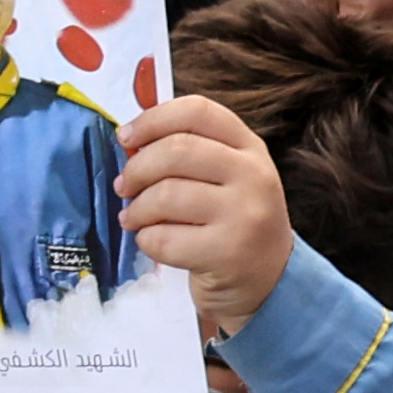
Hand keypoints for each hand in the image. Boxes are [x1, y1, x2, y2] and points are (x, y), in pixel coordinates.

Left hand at [118, 93, 294, 328]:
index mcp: (250, 148)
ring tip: (134, 218)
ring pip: (165, 195)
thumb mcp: (228, 177)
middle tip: (124, 187)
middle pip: (176, 149)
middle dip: (137, 169)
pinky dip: (147, 241)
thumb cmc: (233, 222)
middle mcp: (254, 175)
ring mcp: (245, 214)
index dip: (153, 119)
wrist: (268, 280)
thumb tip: (131, 142)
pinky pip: (164, 238)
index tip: (126, 139)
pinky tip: (154, 242)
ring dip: (137, 209)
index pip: (198, 111)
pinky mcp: (228, 252)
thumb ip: (192, 153)